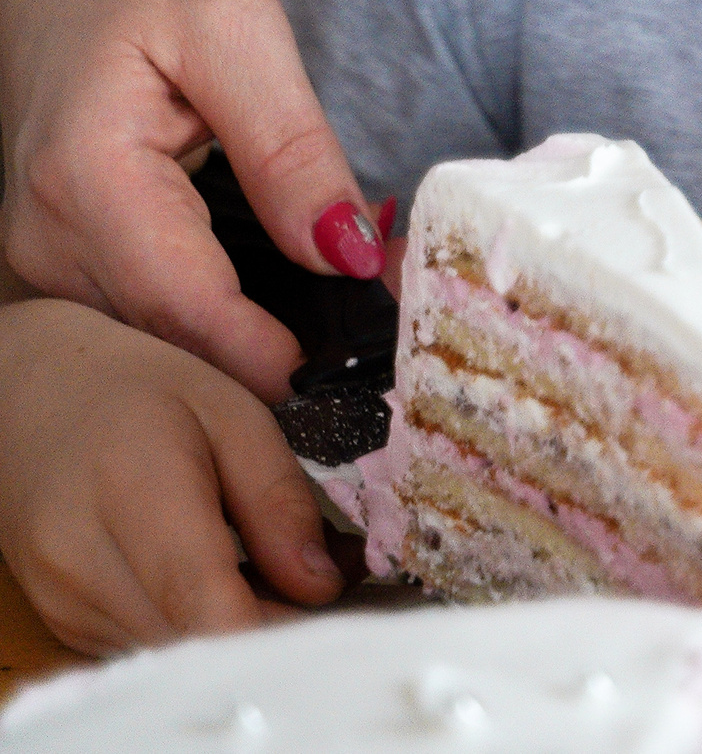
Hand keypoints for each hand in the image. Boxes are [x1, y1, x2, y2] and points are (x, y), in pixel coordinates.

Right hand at [0, 0, 376, 401]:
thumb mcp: (238, 29)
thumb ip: (292, 146)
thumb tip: (347, 251)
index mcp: (87, 178)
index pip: (188, 310)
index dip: (276, 354)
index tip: (366, 366)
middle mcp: (50, 235)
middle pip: (176, 340)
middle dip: (284, 348)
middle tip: (387, 327)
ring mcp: (48, 254)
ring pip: (163, 340)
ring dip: (258, 336)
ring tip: (350, 306)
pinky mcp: (67, 258)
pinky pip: (151, 313)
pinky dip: (224, 312)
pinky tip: (290, 294)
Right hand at [0, 298, 342, 653]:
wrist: (27, 391)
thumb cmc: (136, 388)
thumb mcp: (231, 412)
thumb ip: (277, 499)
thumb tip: (320, 583)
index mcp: (134, 494)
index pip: (208, 609)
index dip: (282, 628)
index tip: (333, 605)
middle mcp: (82, 562)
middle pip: (199, 642)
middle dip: (274, 624)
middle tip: (321, 577)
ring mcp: (62, 597)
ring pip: (174, 652)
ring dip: (233, 629)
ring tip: (272, 570)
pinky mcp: (59, 618)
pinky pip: (144, 646)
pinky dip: (192, 625)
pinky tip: (219, 580)